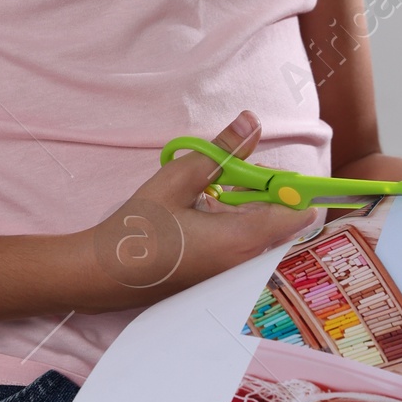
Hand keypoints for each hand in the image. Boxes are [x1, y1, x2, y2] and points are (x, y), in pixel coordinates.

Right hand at [75, 112, 313, 312]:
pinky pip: (243, 247)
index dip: (295, 188)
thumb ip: (222, 150)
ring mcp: (233, 276)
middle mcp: (245, 264)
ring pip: (262, 233)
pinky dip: (232, 225)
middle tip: (228, 176)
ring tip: (208, 195)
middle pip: (282, 223)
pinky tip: (200, 215)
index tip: (271, 169)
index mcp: (242, 240)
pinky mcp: (220, 281)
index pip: (298, 214)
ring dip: (246, 209)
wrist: (103, 273)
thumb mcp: (179, 179)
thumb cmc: (138, 228)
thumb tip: (253, 121)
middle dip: (265, 193)